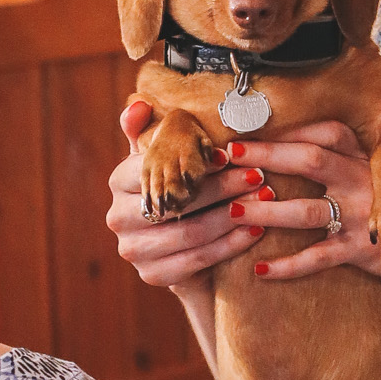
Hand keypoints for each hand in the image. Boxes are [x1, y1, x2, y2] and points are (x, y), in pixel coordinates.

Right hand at [107, 97, 273, 290]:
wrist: (185, 252)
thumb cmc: (182, 194)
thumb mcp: (167, 160)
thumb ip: (152, 133)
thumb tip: (138, 103)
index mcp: (118, 182)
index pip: (155, 168)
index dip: (193, 163)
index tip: (229, 155)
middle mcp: (117, 217)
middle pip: (177, 201)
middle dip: (223, 189)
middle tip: (259, 177)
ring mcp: (132, 251)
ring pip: (190, 232)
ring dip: (233, 216)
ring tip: (264, 202)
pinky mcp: (152, 276)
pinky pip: (198, 260)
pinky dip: (230, 245)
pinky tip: (256, 231)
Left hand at [244, 123, 380, 283]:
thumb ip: (350, 156)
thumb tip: (300, 140)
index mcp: (368, 158)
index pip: (327, 133)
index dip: (289, 130)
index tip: (254, 129)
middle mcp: (364, 181)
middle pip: (310, 161)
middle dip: (267, 155)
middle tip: (229, 154)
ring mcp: (362, 216)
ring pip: (306, 211)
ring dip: (266, 211)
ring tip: (232, 210)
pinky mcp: (360, 250)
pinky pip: (318, 258)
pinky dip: (287, 266)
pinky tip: (259, 269)